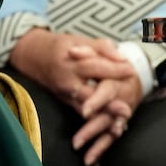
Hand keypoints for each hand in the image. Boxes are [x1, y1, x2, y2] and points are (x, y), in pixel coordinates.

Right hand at [10, 32, 140, 165]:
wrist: (34, 57)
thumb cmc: (60, 47)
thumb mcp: (80, 39)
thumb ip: (102, 47)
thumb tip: (121, 57)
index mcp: (72, 62)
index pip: (96, 66)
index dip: (114, 69)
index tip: (131, 71)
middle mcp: (67, 81)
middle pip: (90, 94)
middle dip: (108, 104)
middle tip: (126, 109)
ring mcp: (65, 95)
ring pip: (86, 109)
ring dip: (103, 117)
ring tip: (120, 123)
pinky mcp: (66, 103)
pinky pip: (81, 114)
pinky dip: (96, 121)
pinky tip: (111, 127)